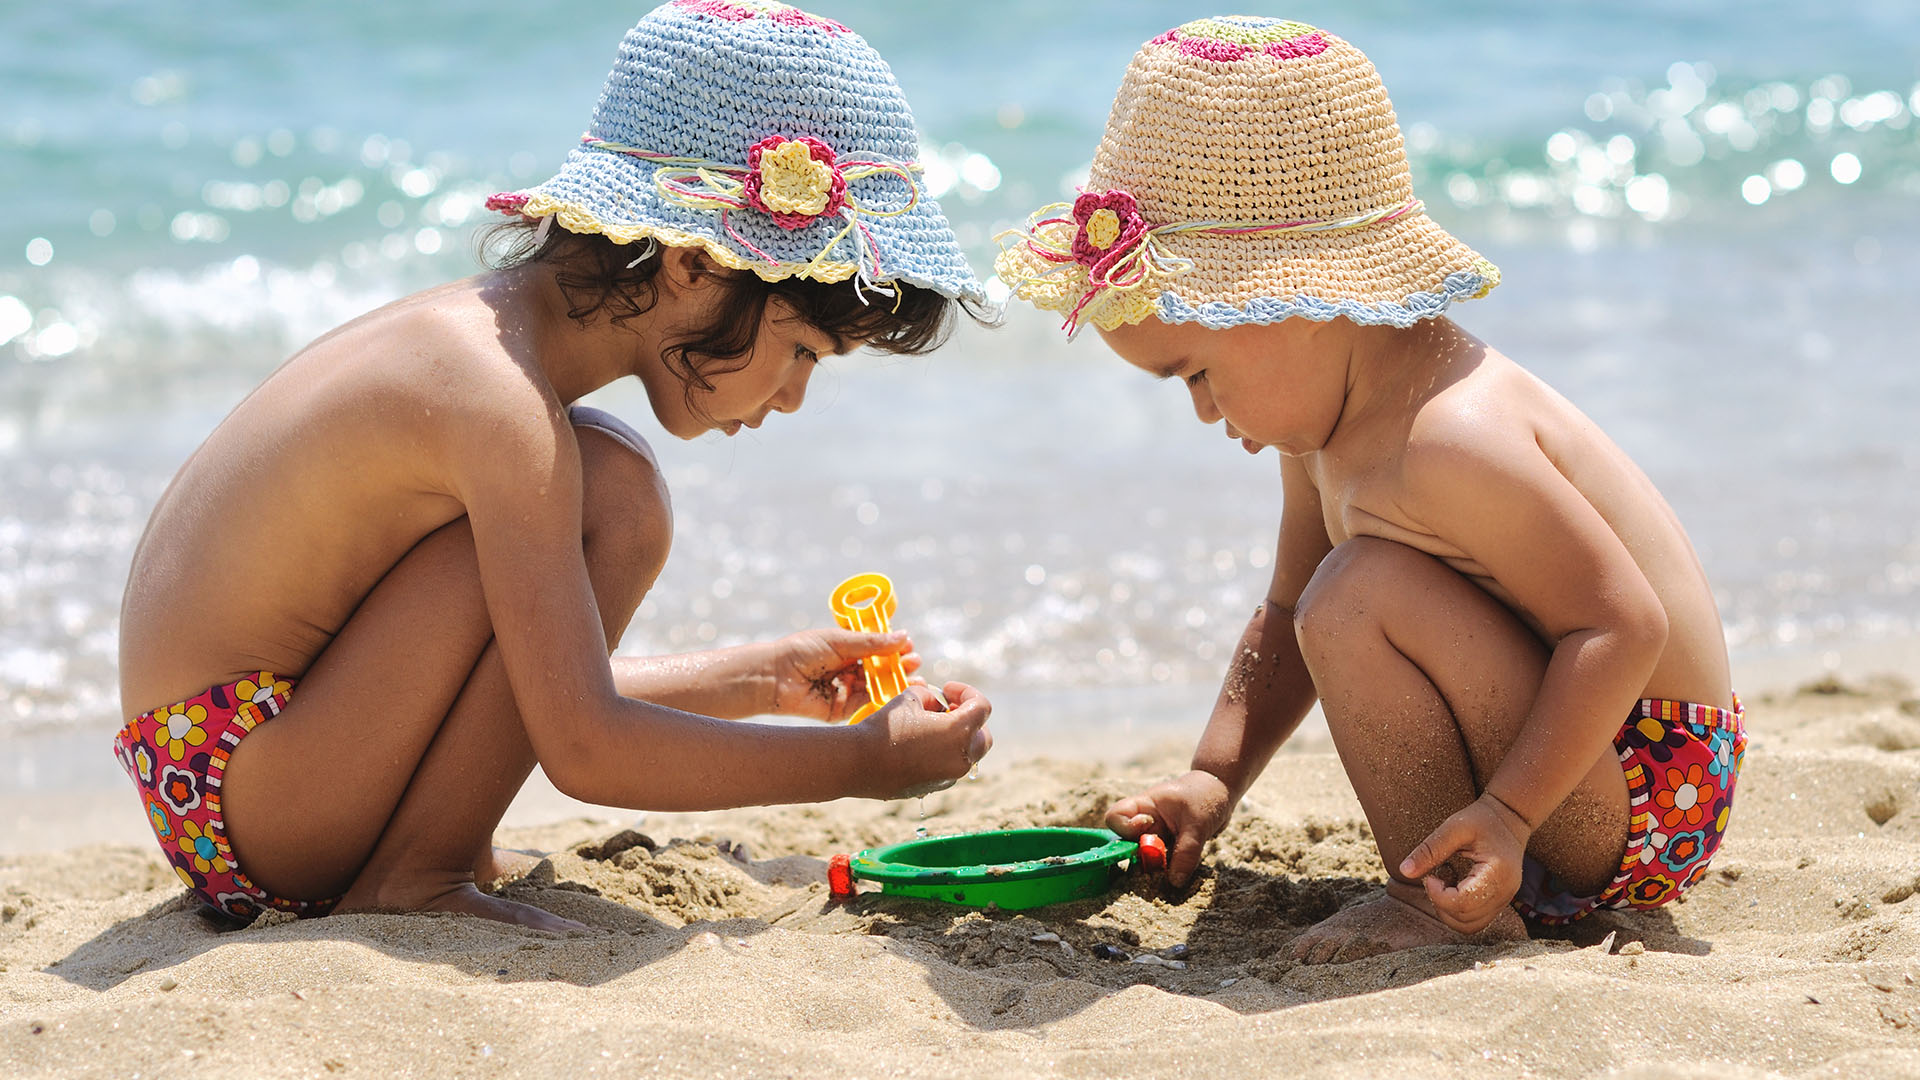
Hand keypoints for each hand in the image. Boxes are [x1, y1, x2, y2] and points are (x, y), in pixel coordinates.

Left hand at [766, 628, 921, 722]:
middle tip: (914, 662)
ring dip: (895, 682)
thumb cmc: (801, 651)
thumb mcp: (839, 641)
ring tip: (913, 678)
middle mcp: (847, 669)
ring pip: (876, 686)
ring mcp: (845, 690)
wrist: (775, 677)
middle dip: (898, 666)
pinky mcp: (841, 710)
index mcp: (845, 649)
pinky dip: (882, 698)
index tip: (908, 645)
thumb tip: (903, 636)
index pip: (876, 648)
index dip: (892, 648)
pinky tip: (897, 692)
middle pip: (879, 669)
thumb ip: (872, 642)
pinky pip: (865, 704)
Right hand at [857, 682, 992, 799]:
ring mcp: (949, 776)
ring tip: (932, 725)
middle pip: (983, 736)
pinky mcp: (935, 787)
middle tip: (948, 707)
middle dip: (970, 719)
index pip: (982, 707)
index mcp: (959, 732)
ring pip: (969, 755)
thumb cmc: (884, 727)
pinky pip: (950, 767)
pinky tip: (922, 744)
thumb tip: (939, 706)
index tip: (948, 689)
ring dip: (959, 738)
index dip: (968, 692)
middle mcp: (961, 758)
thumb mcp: (911, 698)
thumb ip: (933, 699)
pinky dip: (945, 754)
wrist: (858, 762)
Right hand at [1104, 770, 1232, 886]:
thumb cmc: (1206, 796)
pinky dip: (1171, 869)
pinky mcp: (1168, 846)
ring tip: (1179, 867)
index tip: (1148, 832)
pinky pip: (1162, 863)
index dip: (1125, 829)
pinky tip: (1184, 870)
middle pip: (1128, 844)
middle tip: (1164, 862)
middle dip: (1144, 857)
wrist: (1222, 791)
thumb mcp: (1198, 824)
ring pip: (1146, 858)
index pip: (1115, 817)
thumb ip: (1186, 853)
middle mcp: (1145, 822)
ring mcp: (1155, 835)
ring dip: (1159, 867)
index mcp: (1144, 805)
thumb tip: (1175, 882)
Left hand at [1397, 793, 1532, 933]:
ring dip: (1448, 912)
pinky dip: (1458, 912)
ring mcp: (1505, 900)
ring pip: (1471, 926)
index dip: (1438, 896)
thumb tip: (1405, 871)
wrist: (1510, 818)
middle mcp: (1505, 892)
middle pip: (1466, 918)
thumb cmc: (1482, 819)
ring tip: (1442, 886)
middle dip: (1441, 904)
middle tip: (1433, 879)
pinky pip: (1476, 920)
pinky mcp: (1500, 902)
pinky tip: (1452, 889)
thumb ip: (1430, 849)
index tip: (1429, 877)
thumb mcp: (1454, 827)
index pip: (1463, 903)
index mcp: (1497, 872)